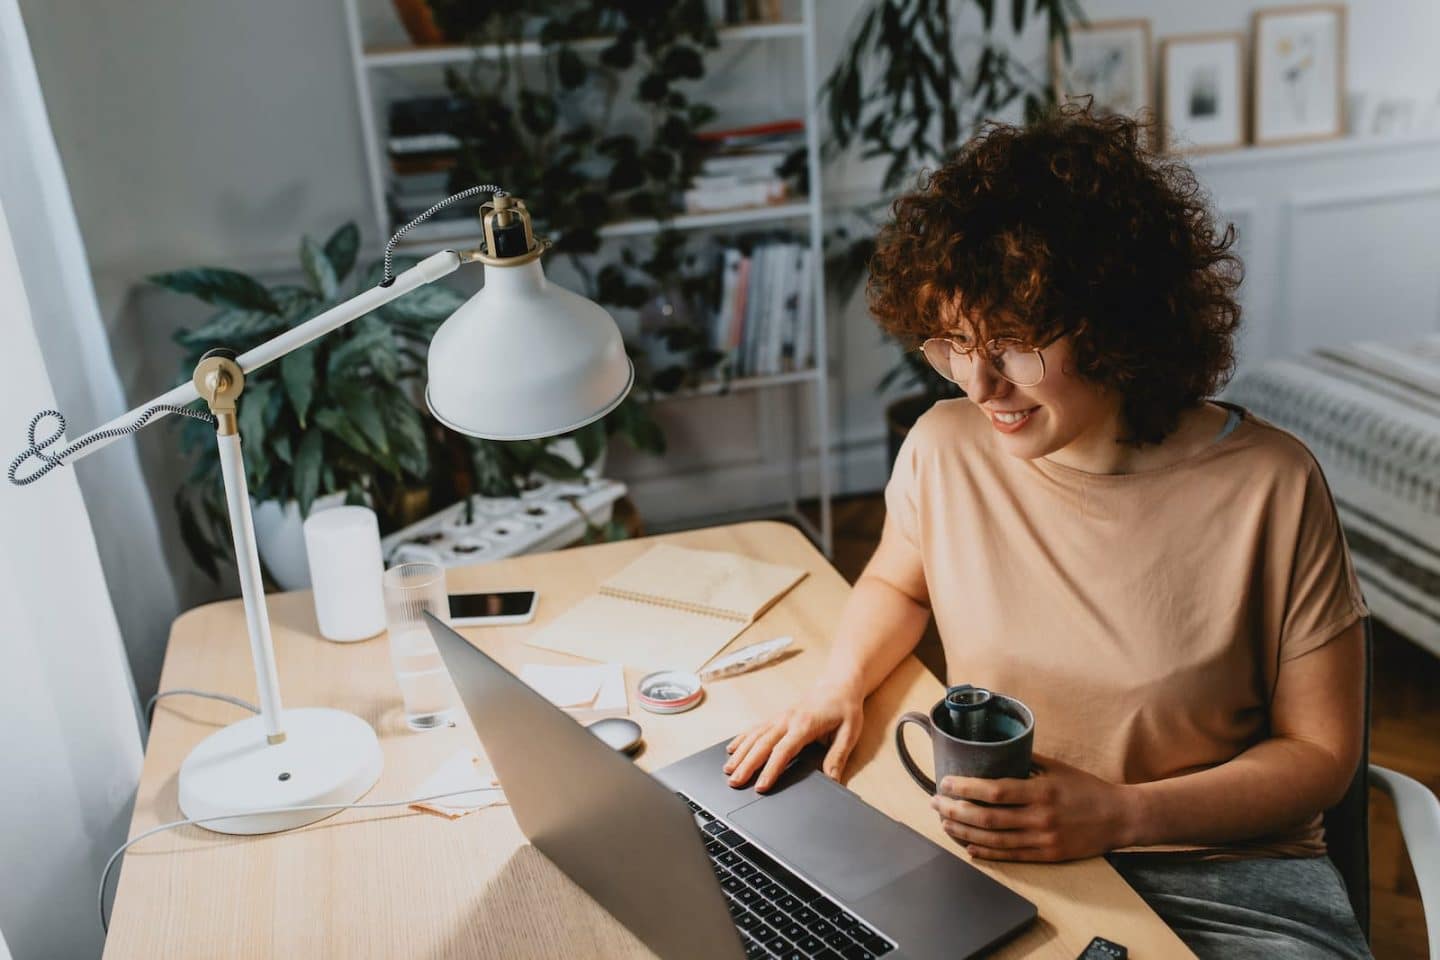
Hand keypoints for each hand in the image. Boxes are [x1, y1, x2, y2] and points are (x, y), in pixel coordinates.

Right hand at [723, 682, 863, 791]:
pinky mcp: (777, 717)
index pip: (783, 750)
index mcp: (805, 725)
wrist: (839, 685)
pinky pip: (755, 728)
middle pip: (762, 744)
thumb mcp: (849, 733)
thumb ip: (838, 756)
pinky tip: (732, 749)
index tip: (761, 786)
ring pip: (755, 736)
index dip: (771, 769)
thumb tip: (832, 780)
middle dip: (747, 764)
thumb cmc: (844, 708)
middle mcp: (787, 720)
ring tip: (728, 770)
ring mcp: (780, 717)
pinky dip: (742, 739)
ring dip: (740, 753)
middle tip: (735, 783)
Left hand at [930, 753, 1135, 861]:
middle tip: (936, 802)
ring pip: (994, 839)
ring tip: (944, 822)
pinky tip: (969, 846)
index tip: (945, 782)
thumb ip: (1026, 760)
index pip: (994, 790)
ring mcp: (1043, 839)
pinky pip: (1011, 856)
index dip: (965, 788)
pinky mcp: (1048, 855)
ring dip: (964, 831)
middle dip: (956, 809)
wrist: (1120, 817)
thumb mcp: (1057, 767)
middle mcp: (1039, 817)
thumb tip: (995, 749)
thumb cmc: (1087, 788)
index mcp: (1041, 790)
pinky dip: (987, 852)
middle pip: (987, 817)